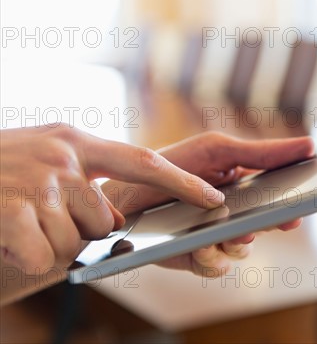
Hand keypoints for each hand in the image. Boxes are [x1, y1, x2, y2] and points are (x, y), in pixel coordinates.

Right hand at [0, 124, 224, 273]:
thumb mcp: (39, 160)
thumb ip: (82, 181)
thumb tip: (117, 216)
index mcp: (72, 140)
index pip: (143, 161)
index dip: (181, 182)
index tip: (212, 197)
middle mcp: (60, 157)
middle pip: (105, 219)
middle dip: (82, 232)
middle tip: (42, 219)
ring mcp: (36, 183)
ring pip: (76, 242)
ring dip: (50, 244)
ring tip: (18, 223)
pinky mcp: (11, 211)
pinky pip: (45, 258)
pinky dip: (27, 259)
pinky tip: (7, 238)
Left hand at [102, 131, 314, 275]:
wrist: (125, 197)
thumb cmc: (173, 166)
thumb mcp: (220, 150)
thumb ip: (264, 152)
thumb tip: (309, 144)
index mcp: (243, 184)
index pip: (279, 193)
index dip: (294, 199)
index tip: (308, 198)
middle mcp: (234, 212)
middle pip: (267, 225)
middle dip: (269, 223)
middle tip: (281, 220)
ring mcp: (217, 236)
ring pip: (245, 247)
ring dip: (236, 240)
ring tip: (223, 232)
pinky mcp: (199, 257)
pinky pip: (220, 265)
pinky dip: (211, 257)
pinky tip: (201, 246)